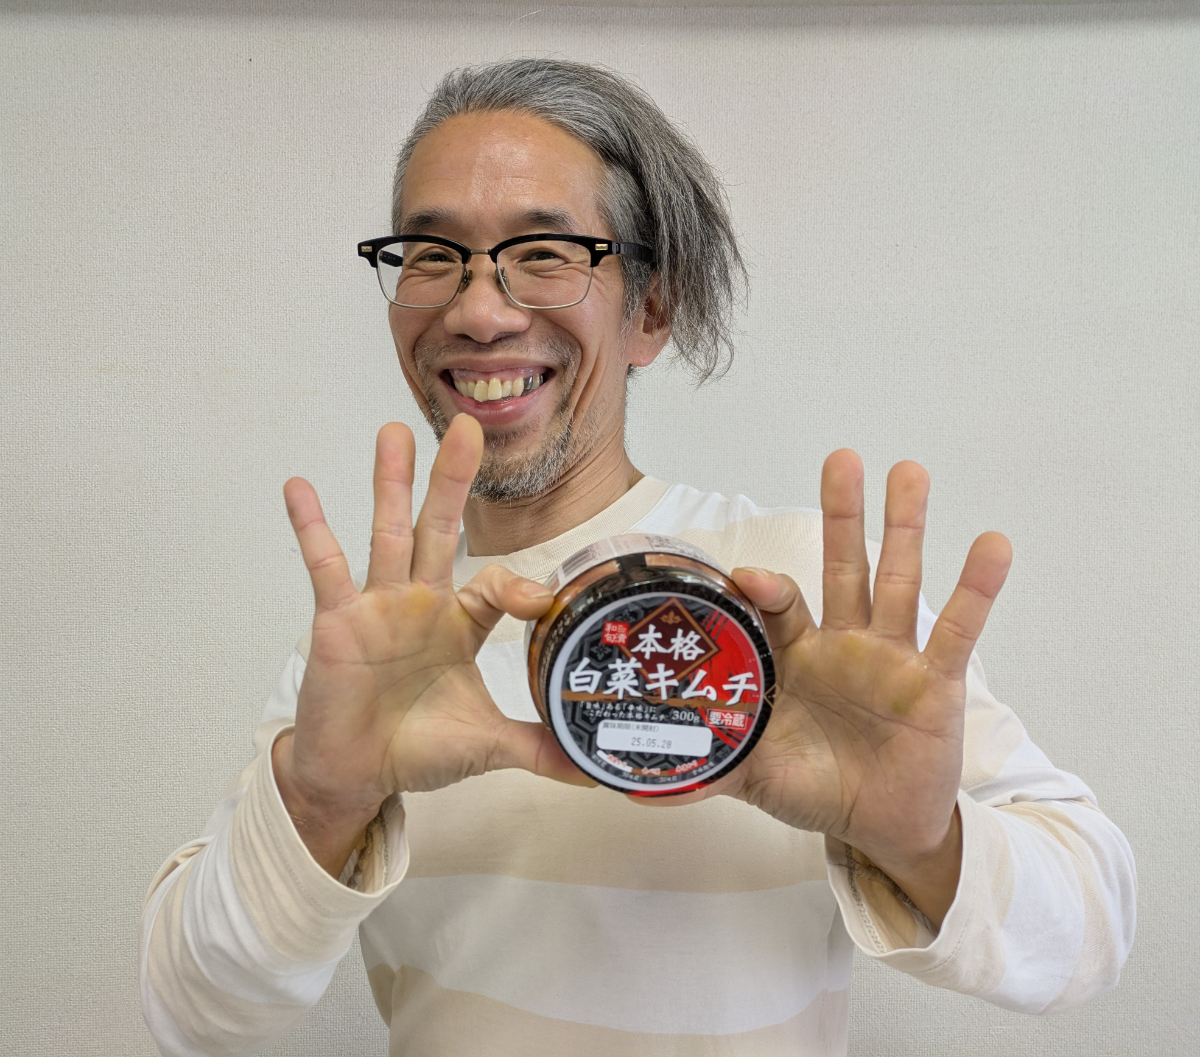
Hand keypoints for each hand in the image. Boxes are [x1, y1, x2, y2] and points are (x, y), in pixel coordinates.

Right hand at [273, 415, 578, 874]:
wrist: (357, 774)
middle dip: (452, 481)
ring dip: (390, 483)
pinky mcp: (336, 620)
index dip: (520, 585)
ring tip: (394, 432)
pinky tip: (298, 487)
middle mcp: (421, 602)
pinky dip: (311, 528)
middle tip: (468, 426)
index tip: (540, 600)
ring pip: (387, 533)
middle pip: (440, 530)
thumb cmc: (419, 749)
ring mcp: (377, 605)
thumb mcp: (487, 746)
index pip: (497, 585)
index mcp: (460, 624)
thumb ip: (540, 749)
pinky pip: (325, 567)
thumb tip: (596, 769)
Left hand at [723, 450, 1011, 924]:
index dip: (765, 588)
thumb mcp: (755, 774)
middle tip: (842, 458)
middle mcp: (843, 644)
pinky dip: (977, 589)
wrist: (878, 826)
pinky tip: (992, 544)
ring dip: (905, 527)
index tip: (749, 577)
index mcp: (795, 658)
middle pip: (842, 567)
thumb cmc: (815, 787)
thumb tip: (634, 786)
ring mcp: (890, 657)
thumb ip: (708, 766)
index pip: (779, 606)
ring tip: (910, 471)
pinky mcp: (935, 682)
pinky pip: (958, 630)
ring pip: (898, 581)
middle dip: (841, 514)